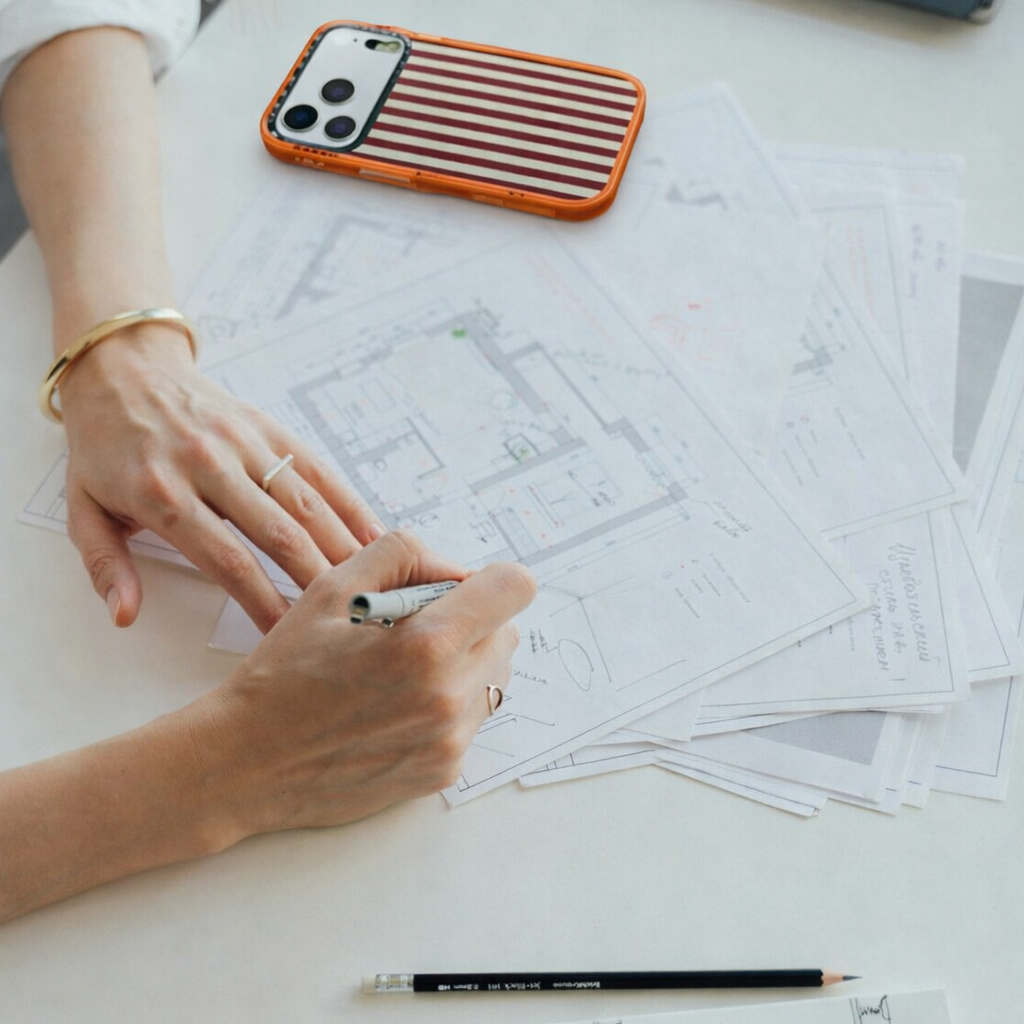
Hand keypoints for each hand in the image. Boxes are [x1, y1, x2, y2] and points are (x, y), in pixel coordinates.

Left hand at [58, 324, 385, 631]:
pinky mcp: (268, 426)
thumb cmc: (104, 446)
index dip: (263, 601)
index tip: (287, 634)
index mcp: (162, 493)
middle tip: (348, 617)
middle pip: (278, 533)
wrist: (122, 368)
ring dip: (341, 545)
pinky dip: (347, 502)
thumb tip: (125, 616)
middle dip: (317, 581)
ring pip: (305, 502)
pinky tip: (372, 534)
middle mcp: (209, 464)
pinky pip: (316, 468)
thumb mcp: (82, 508)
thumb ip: (106, 566)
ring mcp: (244, 442)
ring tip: (372, 582)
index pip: (226, 560)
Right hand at [184, 530, 536, 839]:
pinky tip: (396, 707)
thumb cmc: (285, 672)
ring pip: (495, 676)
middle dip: (472, 620)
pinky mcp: (444, 770)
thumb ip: (403, 556)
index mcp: (427, 643)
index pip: (516, 588)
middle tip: (413, 629)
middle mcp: (450, 695)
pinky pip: (473, 719)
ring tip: (403, 670)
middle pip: (507, 632)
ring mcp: (450, 738)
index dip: (489, 579)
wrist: (248, 763)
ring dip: (464, 663)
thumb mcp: (332, 588)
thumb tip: (457, 570)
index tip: (458, 589)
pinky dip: (447, 704)